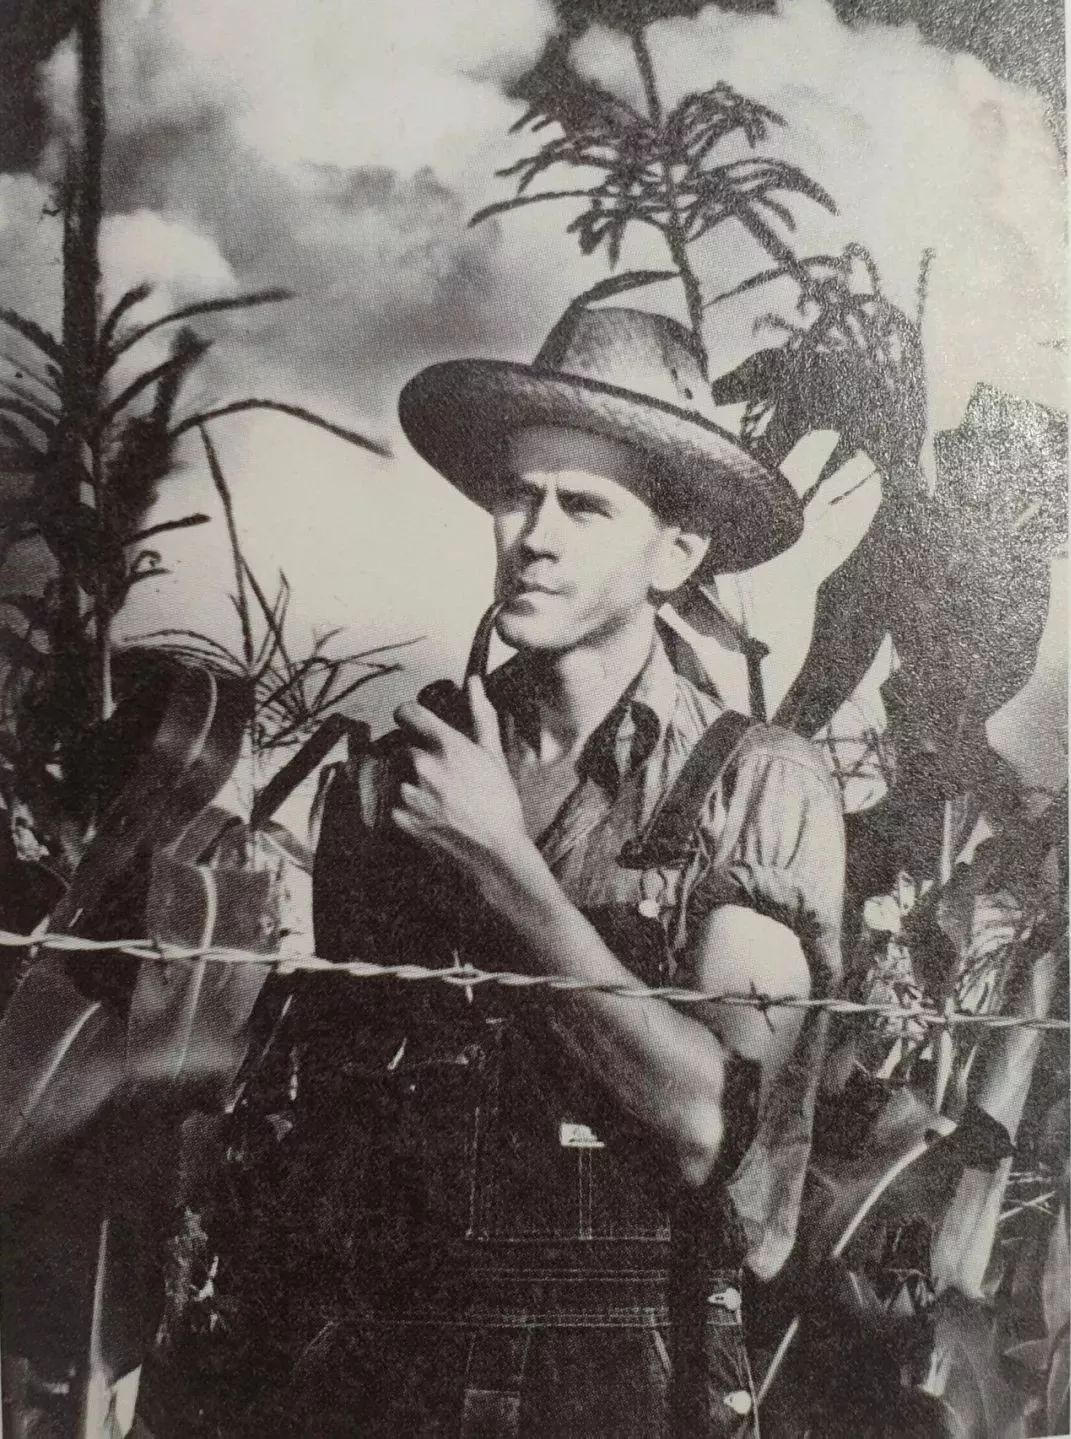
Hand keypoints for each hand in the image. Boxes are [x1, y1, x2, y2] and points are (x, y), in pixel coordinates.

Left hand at [391, 677, 532, 883]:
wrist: (496, 853)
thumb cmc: (500, 804)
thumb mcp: (494, 756)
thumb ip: (480, 715)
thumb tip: (473, 683)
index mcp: (447, 745)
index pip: (407, 712)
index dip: (408, 716)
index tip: (412, 724)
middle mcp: (424, 765)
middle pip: (401, 748)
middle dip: (414, 758)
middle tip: (439, 779)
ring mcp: (409, 793)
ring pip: (394, 775)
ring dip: (406, 783)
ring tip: (435, 801)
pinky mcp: (399, 818)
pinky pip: (391, 802)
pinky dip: (403, 808)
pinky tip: (429, 816)